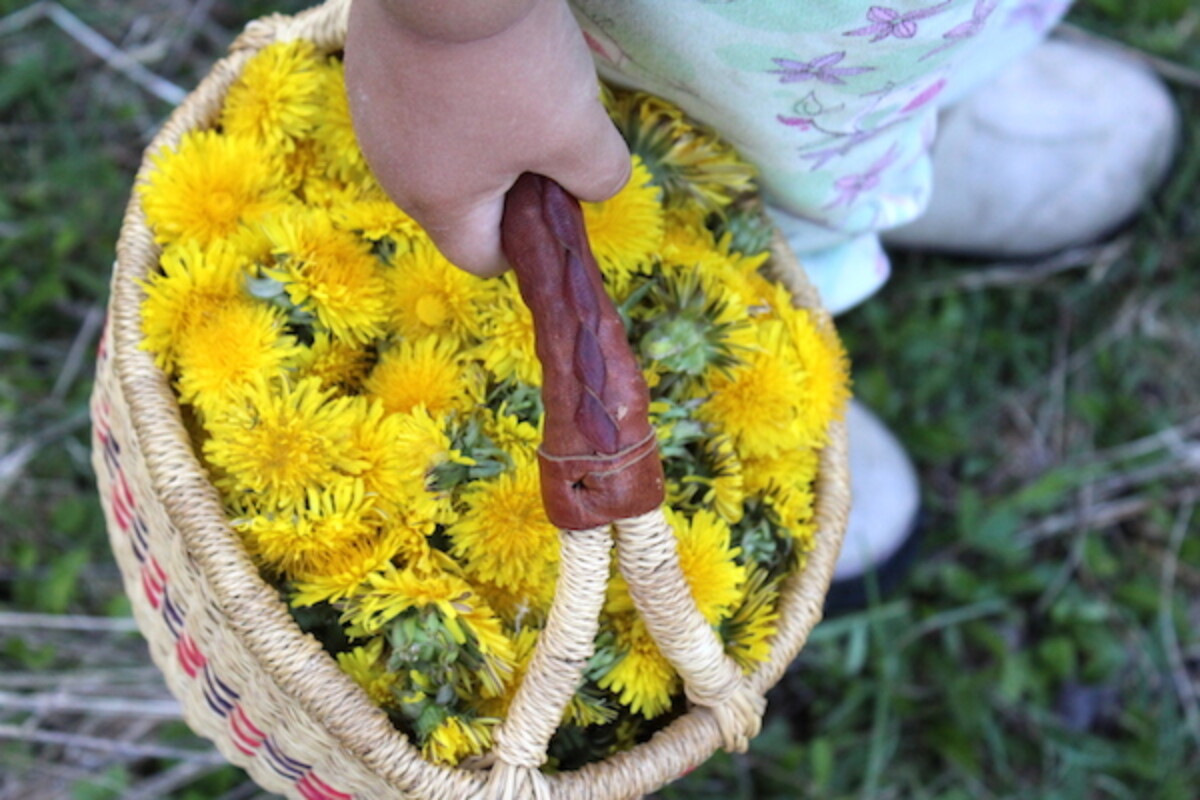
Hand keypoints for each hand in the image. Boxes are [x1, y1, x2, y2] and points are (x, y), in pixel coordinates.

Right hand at [344, 0, 631, 276]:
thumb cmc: (511, 62)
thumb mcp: (576, 130)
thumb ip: (596, 176)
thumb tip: (595, 186)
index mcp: (437, 202)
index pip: (480, 257)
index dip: (526, 241)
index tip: (555, 195)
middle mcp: (392, 168)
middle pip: (460, 201)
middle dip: (507, 180)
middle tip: (544, 128)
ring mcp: (372, 113)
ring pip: (439, 146)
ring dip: (480, 130)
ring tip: (512, 80)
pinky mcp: (369, 64)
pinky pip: (420, 98)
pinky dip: (452, 87)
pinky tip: (479, 50)